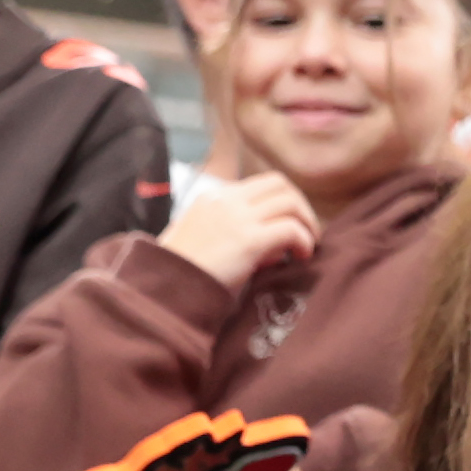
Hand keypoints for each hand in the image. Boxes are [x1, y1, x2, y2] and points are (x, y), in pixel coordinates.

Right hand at [156, 172, 319, 293]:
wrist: (164, 287)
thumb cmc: (180, 273)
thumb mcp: (202, 241)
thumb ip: (232, 235)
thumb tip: (272, 249)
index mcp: (213, 197)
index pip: (260, 184)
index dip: (281, 202)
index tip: (288, 226)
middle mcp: (226, 200)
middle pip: (280, 183)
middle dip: (300, 206)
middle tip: (306, 233)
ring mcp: (238, 217)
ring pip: (291, 202)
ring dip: (307, 223)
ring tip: (306, 248)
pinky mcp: (249, 240)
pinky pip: (291, 229)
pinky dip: (303, 241)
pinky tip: (300, 258)